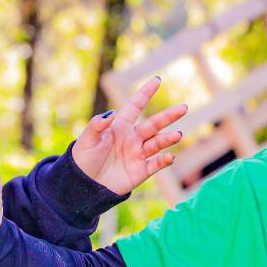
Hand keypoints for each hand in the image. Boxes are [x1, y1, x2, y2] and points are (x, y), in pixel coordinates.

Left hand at [72, 76, 186, 194]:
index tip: (157, 80)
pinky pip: (156, 164)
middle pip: (154, 124)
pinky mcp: (140, 171)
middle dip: (169, 116)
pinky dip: (164, 161)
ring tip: (178, 134)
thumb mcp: (87, 140)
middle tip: (184, 108)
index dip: (145, 93)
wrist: (83, 186)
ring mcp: (138, 154)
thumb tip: (111, 113)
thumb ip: (97, 125)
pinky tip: (170, 157)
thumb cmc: (82, 159)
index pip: (135, 106)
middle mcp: (132, 138)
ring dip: (168, 139)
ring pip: (157, 143)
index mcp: (119, 126)